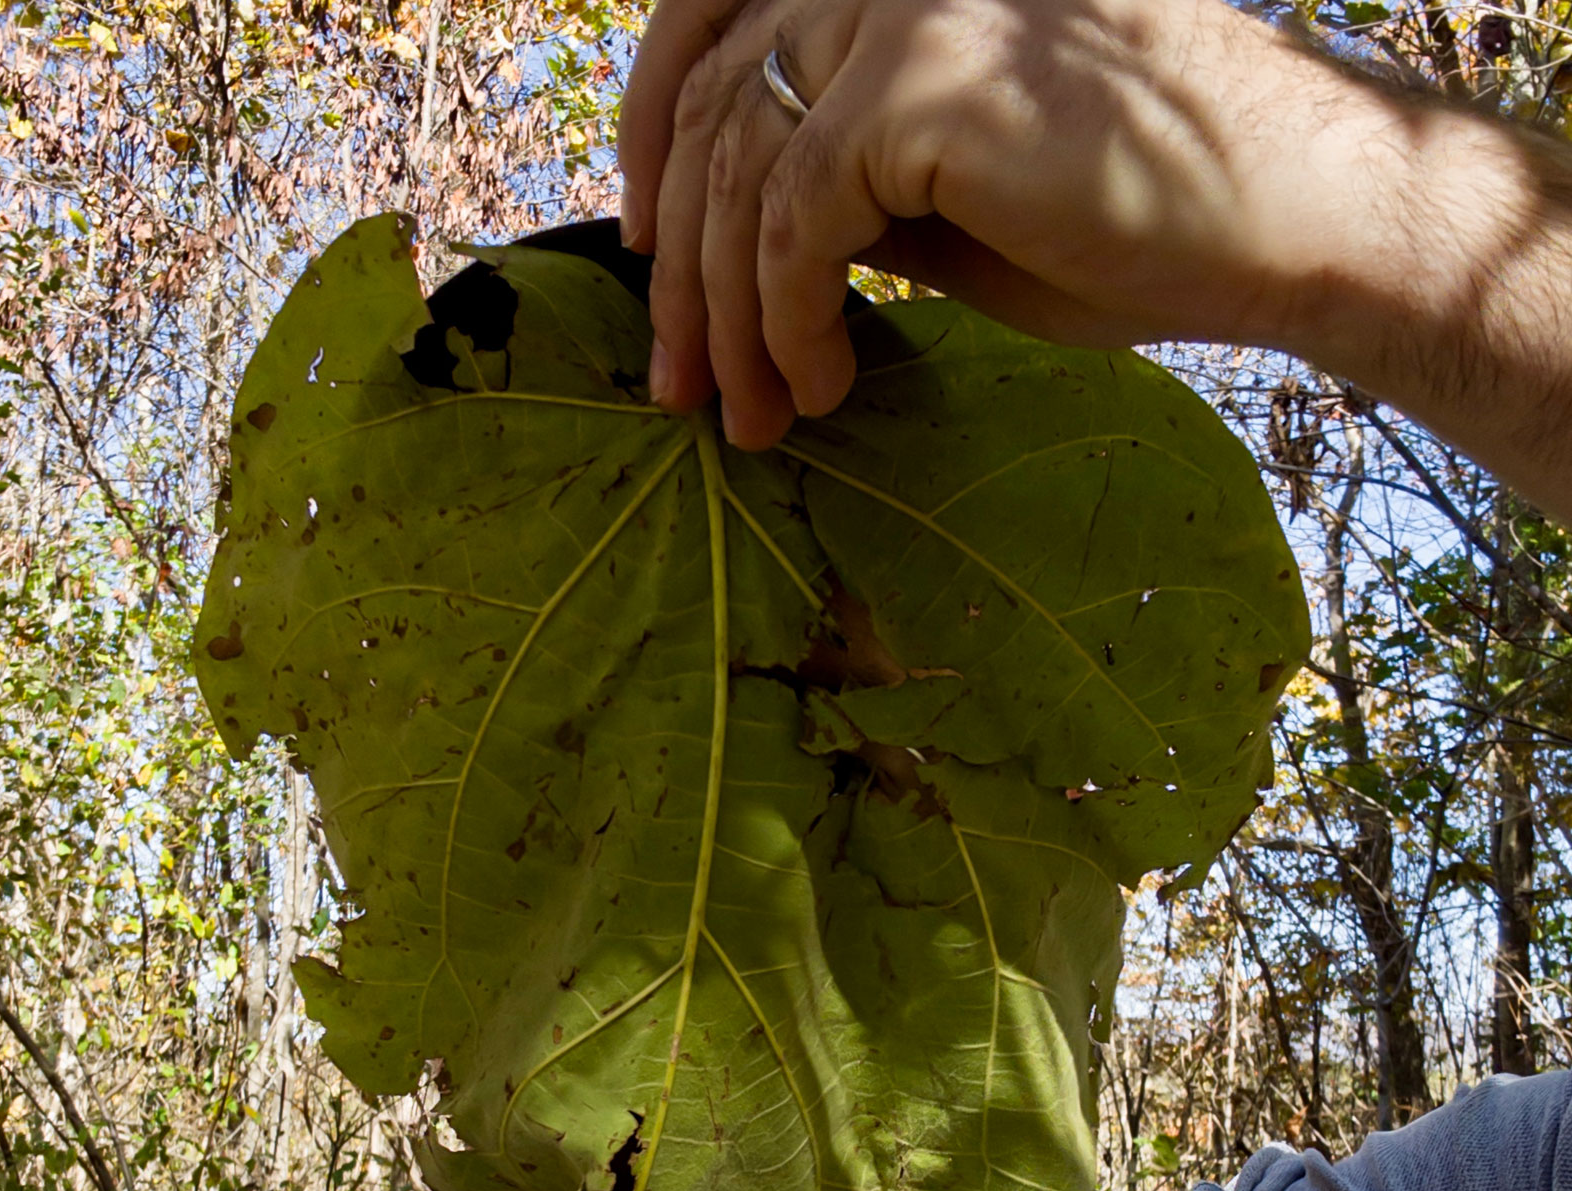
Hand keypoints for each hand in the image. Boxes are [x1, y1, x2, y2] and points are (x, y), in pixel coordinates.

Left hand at [617, 0, 1382, 447]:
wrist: (1278, 217)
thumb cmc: (1129, 221)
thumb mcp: (944, 200)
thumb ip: (841, 188)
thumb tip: (739, 250)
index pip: (706, 27)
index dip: (647, 139)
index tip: (641, 251)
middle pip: (708, 116)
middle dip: (678, 275)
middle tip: (678, 392)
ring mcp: (901, 3)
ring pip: (739, 179)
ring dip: (731, 324)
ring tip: (754, 420)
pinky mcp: (927, 78)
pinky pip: (796, 221)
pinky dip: (788, 320)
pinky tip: (821, 383)